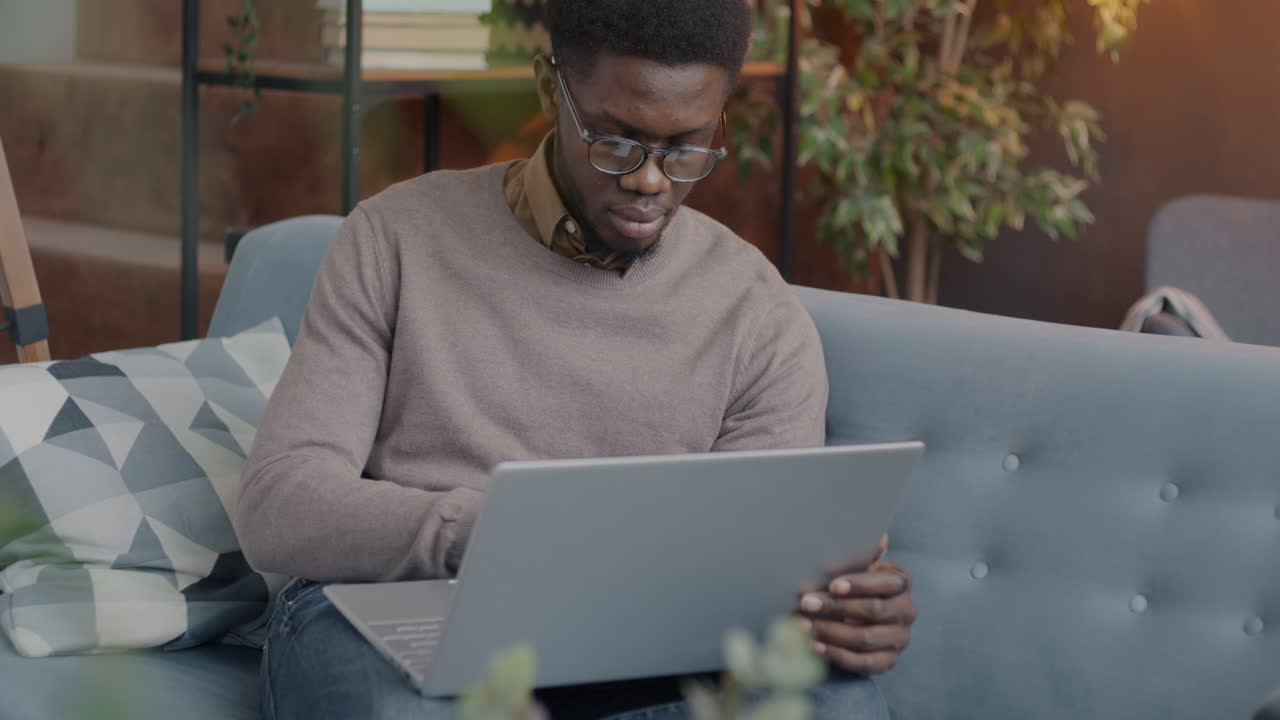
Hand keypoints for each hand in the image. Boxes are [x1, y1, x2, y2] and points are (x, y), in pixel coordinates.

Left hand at [795, 535, 915, 674]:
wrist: (860, 617)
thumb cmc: (856, 585)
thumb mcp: (859, 567)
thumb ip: (865, 555)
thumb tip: (880, 538)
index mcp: (901, 582)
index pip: (886, 584)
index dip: (860, 585)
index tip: (833, 585)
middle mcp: (906, 610)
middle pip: (873, 610)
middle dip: (836, 607)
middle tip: (806, 603)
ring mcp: (899, 638)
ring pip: (865, 638)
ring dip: (829, 631)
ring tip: (802, 624)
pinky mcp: (889, 661)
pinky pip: (863, 662)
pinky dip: (836, 654)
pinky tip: (815, 645)